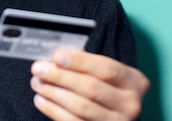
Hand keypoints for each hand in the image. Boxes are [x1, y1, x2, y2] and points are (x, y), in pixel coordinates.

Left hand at [30, 50, 148, 120]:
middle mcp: (130, 104)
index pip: (106, 69)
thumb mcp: (107, 74)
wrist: (116, 116)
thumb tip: (55, 58)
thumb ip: (86, 64)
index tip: (56, 56)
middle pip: (91, 88)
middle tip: (39, 68)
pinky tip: (41, 100)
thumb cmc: (107, 88)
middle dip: (60, 77)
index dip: (79, 62)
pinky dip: (53, 110)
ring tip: (37, 82)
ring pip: (81, 107)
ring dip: (54, 93)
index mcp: (134, 82)